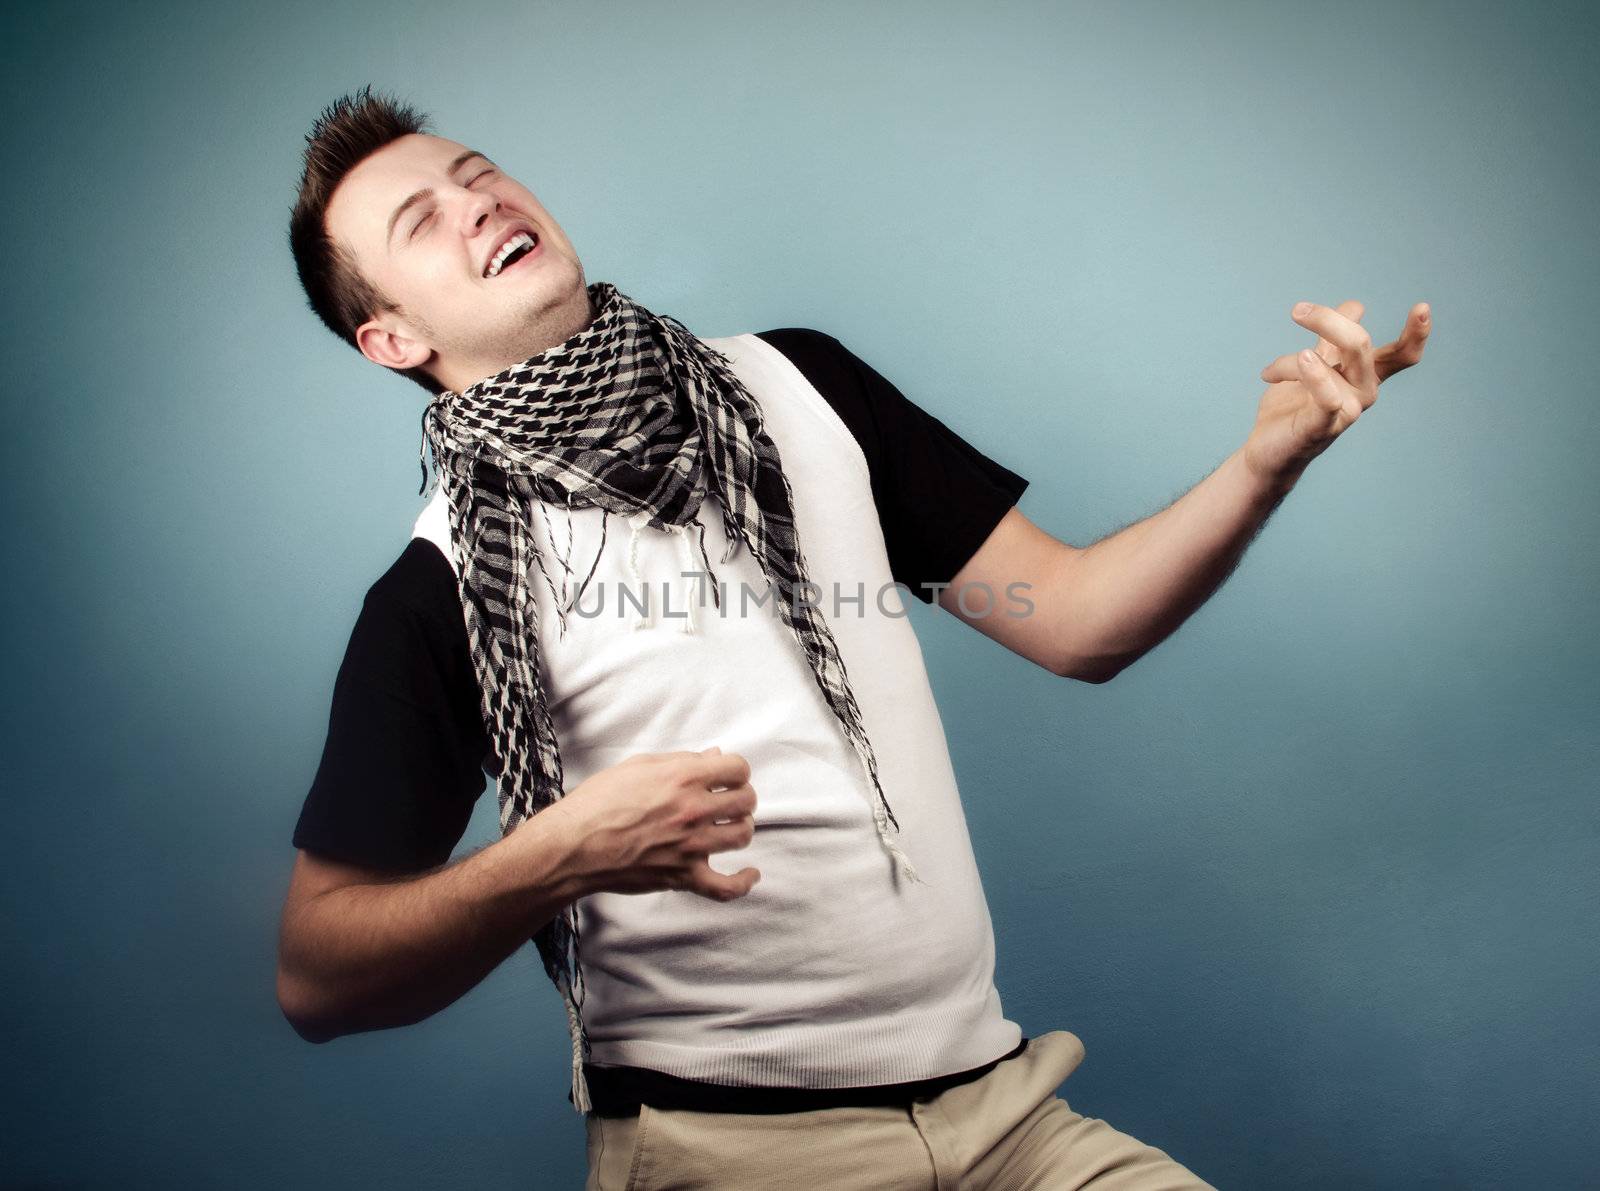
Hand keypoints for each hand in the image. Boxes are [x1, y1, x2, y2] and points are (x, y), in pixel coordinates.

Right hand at [552, 746, 760, 900]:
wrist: (573, 846)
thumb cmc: (597, 803)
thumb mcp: (637, 766)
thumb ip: (681, 760)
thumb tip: (713, 755)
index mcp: (683, 777)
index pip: (738, 768)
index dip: (735, 771)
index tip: (727, 777)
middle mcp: (693, 810)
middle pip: (746, 801)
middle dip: (740, 797)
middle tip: (728, 801)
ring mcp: (691, 846)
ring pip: (742, 835)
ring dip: (740, 828)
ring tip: (728, 826)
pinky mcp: (683, 876)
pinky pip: (726, 887)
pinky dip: (743, 882)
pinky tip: (750, 874)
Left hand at [1244, 299, 1431, 486]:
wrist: (1268, 448)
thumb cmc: (1293, 407)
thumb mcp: (1315, 364)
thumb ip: (1335, 338)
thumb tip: (1356, 305)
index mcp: (1365, 376)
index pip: (1401, 355)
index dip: (1417, 334)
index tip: (1423, 307)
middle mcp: (1362, 392)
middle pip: (1360, 345)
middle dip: (1329, 321)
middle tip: (1297, 311)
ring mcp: (1346, 411)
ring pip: (1328, 363)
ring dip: (1292, 361)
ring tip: (1270, 373)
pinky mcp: (1323, 427)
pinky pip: (1328, 398)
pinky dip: (1316, 375)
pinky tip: (1303, 359)